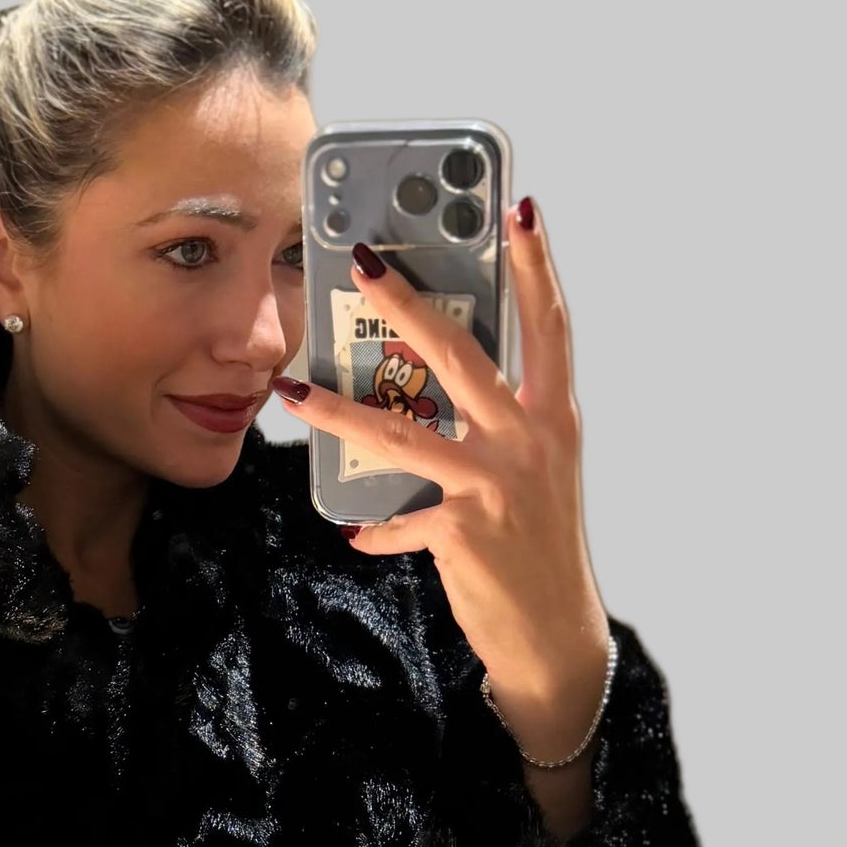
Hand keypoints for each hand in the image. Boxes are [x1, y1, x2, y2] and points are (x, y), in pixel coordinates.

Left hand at [283, 201, 610, 818]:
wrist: (553, 636)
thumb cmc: (535, 544)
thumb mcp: (534, 471)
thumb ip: (497, 422)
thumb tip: (433, 380)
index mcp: (553, 417)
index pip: (550, 327)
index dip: (537, 267)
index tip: (519, 210)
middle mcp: (531, 441)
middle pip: (463, 355)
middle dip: (410, 303)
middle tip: (364, 263)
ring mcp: (498, 485)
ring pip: (406, 431)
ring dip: (341, 411)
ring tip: (292, 391)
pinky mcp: (466, 532)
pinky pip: (399, 519)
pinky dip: (374, 527)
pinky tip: (352, 530)